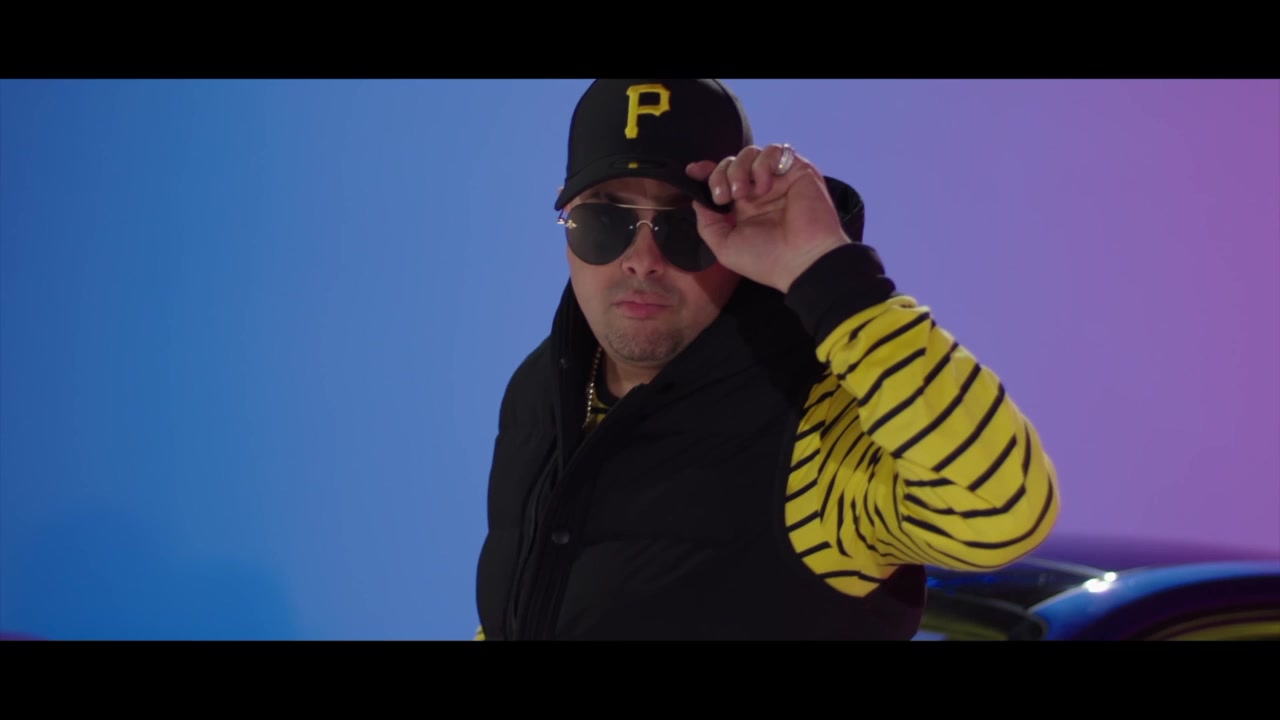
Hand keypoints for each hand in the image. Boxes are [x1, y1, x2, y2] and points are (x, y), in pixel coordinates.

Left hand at [686, 143, 850, 292]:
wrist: (802, 261)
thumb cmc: (766, 260)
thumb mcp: (725, 247)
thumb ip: (708, 223)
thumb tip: (697, 201)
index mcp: (744, 207)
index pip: (722, 178)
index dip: (706, 171)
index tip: (693, 171)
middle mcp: (760, 191)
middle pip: (732, 162)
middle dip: (721, 174)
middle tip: (724, 197)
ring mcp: (778, 179)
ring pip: (751, 152)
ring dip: (739, 169)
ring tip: (742, 193)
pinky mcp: (798, 170)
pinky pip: (776, 150)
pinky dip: (763, 163)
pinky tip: (764, 185)